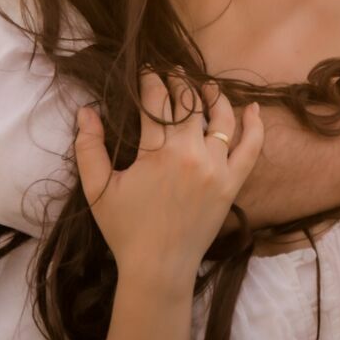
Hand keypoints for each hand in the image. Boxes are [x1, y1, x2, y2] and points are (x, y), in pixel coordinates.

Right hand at [75, 71, 263, 283]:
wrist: (159, 269)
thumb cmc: (125, 229)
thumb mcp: (98, 189)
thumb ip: (88, 148)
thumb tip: (85, 111)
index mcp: (158, 152)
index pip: (156, 101)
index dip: (150, 80)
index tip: (147, 70)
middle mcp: (192, 154)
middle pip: (188, 103)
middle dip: (178, 82)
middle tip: (171, 72)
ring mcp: (216, 169)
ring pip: (221, 119)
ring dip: (213, 97)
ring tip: (205, 86)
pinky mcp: (232, 184)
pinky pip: (251, 149)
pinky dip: (254, 127)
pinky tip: (252, 109)